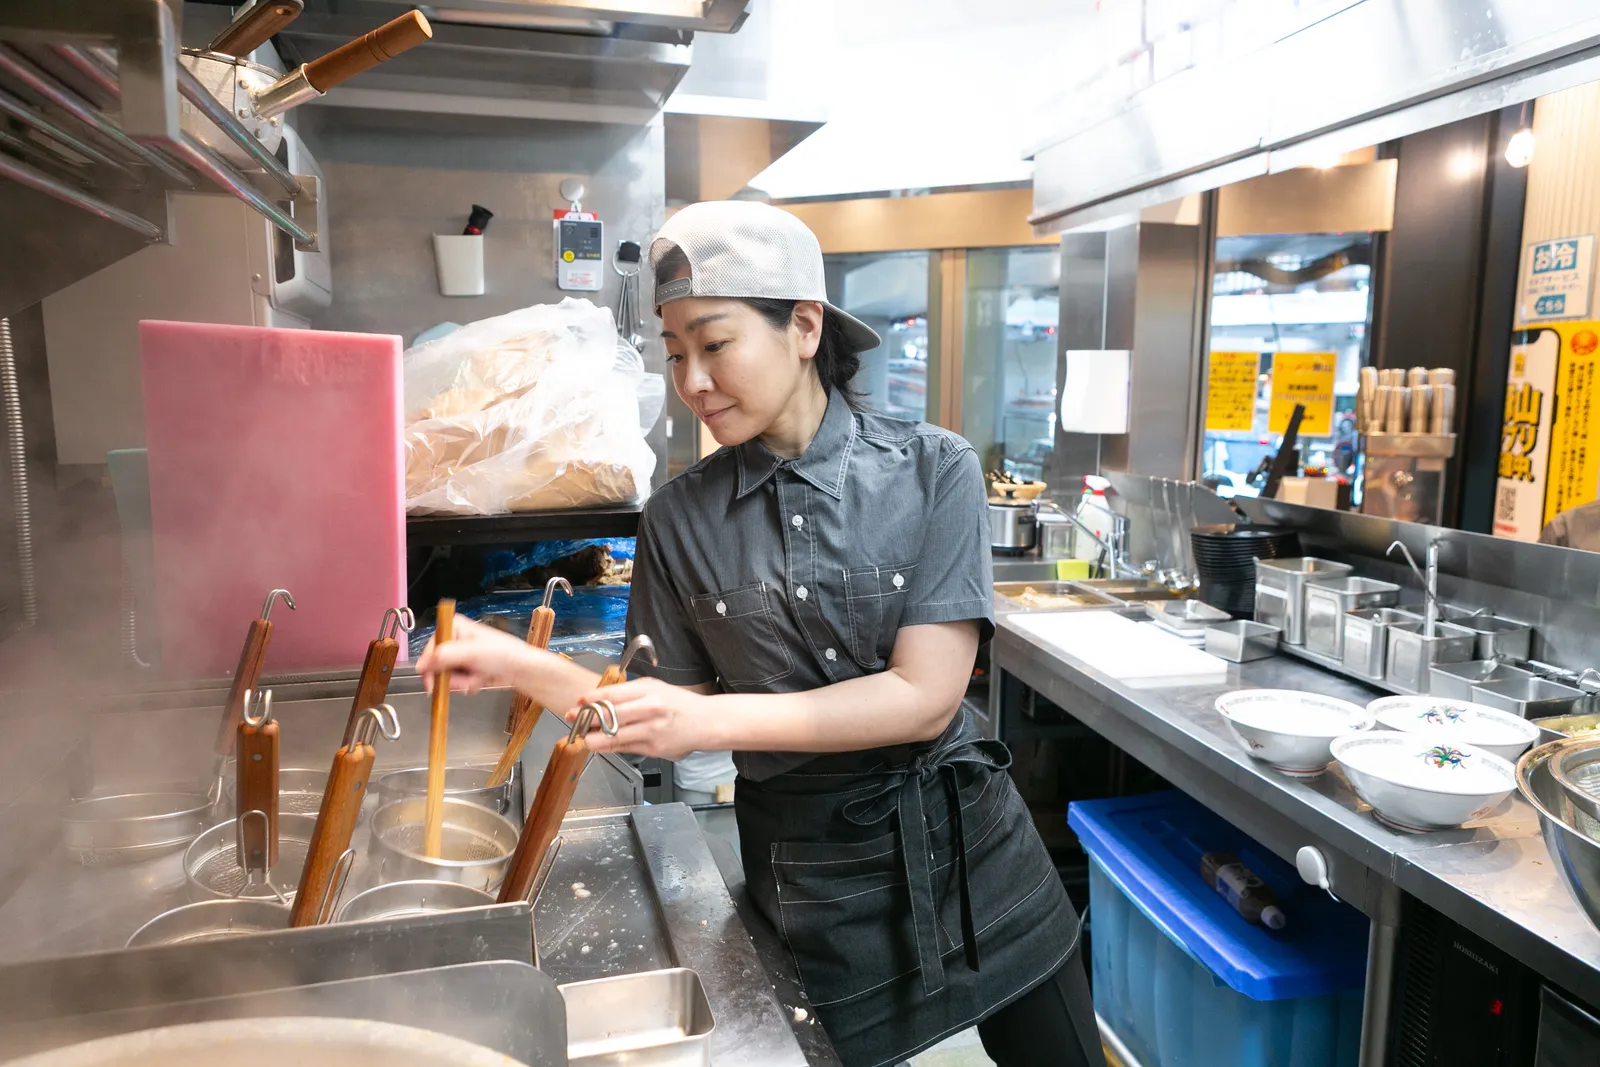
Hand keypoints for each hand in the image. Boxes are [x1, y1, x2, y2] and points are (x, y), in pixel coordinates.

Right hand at [417, 615, 544, 694]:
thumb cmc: (502, 654)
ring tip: (478, 677)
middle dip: (452, 677)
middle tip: (466, 681)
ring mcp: (460, 655)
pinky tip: (480, 680)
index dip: (430, 666)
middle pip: (437, 665)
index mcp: (454, 627)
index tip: (432, 683)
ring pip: (447, 676)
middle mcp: (454, 639)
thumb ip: (445, 656)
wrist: (521, 669)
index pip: (431, 647)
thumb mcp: (471, 653)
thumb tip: (421, 664)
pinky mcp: (467, 668)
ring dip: (462, 682)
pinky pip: (457, 682)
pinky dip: (468, 684)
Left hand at [568, 676, 712, 760]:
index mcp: (649, 690)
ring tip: (582, 736)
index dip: (591, 699)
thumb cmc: (679, 703)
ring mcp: (651, 730)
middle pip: (610, 715)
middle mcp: (649, 709)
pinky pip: (624, 748)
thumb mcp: (655, 688)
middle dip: (587, 718)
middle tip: (573, 719)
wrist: (706, 722)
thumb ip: (630, 692)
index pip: (613, 694)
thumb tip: (600, 699)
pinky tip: (598, 744)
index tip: (578, 702)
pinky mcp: (652, 748)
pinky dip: (608, 747)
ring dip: (593, 737)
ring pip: (614, 735)